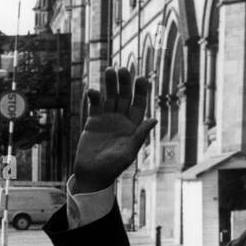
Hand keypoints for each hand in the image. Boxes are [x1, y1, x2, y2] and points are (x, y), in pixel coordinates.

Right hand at [71, 67, 157, 193]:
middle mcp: (121, 120)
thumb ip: (139, 135)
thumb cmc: (112, 168)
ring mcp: (107, 119)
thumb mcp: (128, 153)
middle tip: (122, 69)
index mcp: (133, 126)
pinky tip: (93, 90)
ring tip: (109, 70)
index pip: (139, 104)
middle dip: (125, 83)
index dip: (141, 91)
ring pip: (110, 97)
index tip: (141, 78)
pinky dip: (94, 96)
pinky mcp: (93, 122)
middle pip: (125, 96)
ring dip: (110, 84)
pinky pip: (95, 105)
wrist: (91, 175)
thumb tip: (154, 119)